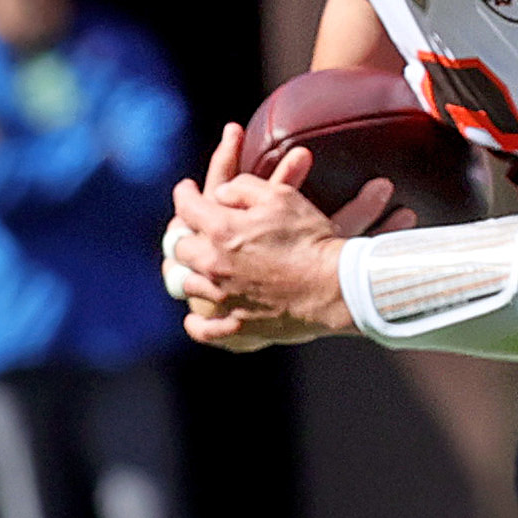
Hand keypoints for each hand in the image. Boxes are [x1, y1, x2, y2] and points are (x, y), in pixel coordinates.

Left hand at [164, 125, 395, 350]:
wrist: (339, 286)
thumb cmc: (314, 239)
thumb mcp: (282, 197)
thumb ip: (243, 188)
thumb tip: (221, 194)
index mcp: (222, 230)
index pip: (186, 207)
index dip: (185, 194)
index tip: (188, 190)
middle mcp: (214, 264)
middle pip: (179, 248)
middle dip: (185, 235)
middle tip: (194, 232)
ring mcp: (224, 298)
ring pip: (187, 285)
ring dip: (191, 274)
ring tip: (201, 270)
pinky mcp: (238, 325)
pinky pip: (203, 329)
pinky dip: (197, 323)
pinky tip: (198, 317)